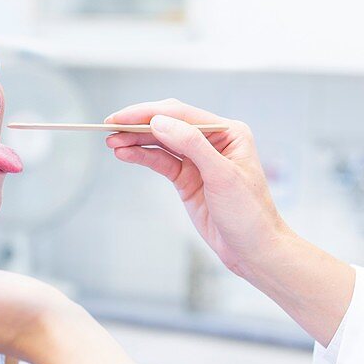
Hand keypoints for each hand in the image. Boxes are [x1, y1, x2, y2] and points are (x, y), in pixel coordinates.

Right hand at [104, 99, 287, 279]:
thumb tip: (159, 122)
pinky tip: (125, 154)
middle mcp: (213, 141)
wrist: (254, 250)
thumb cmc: (249, 213)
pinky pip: (161, 162)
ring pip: (161, 143)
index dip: (150, 113)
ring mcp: (198, 160)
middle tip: (109, 126)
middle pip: (169, 124)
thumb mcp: (222, 175)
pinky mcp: (187, 179)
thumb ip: (191, 145)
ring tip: (111, 142)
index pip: (182, 114)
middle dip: (139, 125)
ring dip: (136, 141)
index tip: (123, 117)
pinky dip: (142, 157)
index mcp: (228, 132)